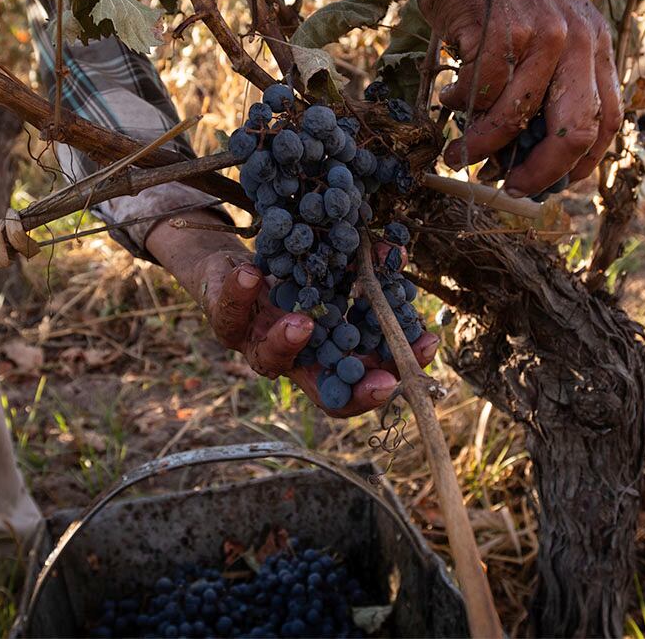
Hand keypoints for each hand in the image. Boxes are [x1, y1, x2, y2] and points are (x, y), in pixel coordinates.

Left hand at [196, 248, 438, 416]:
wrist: (241, 271)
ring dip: (288, 342)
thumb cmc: (295, 279)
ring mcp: (259, 345)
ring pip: (271, 357)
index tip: (417, 360)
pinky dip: (240, 292)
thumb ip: (366, 271)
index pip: (361, 385)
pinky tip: (251, 274)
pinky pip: (230, 311)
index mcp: (329, 357)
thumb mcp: (333, 274)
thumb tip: (397, 251)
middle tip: (381, 381)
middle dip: (356, 391)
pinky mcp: (226, 321)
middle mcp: (297, 362)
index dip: (387, 382)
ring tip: (303, 323)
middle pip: (326, 393)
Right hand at [361, 0, 622, 196]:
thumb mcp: (542, 36)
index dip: (582, 164)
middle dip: (540, 171)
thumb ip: (547, 85)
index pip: (607, 119)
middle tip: (510, 188)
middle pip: (576, 128)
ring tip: (458, 153)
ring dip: (482, 145)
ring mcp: (543, 32)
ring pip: (517, 116)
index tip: (552, 185)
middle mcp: (580, 39)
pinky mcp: (502, 29)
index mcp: (597, 45)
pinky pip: (480, 92)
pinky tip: (446, 101)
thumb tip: (525, 158)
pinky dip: (458, 106)